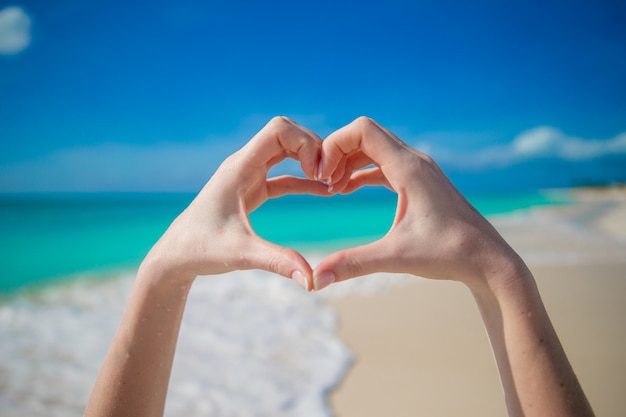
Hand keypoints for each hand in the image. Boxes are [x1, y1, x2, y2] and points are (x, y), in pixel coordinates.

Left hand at [144, 116, 327, 288]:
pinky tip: (325, 191)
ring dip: (311, 161)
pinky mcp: (253, 190)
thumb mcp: (241, 254)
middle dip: (314, 148)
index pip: (278, 130)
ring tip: (334, 181)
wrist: (176, 256)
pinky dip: (305, 180)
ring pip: (287, 151)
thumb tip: (310, 280)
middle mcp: (245, 164)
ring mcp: (249, 175)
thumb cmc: (201, 250)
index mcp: (239, 168)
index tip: (319, 173)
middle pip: (287, 134)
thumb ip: (277, 261)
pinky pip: (286, 176)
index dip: (305, 143)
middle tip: (332, 176)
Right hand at [313, 117, 525, 290]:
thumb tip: (317, 280)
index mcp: (409, 168)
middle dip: (337, 152)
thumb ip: (354, 264)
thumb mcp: (396, 257)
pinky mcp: (419, 181)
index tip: (321, 175)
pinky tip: (346, 190)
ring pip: (374, 148)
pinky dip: (361, 172)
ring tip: (331, 189)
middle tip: (321, 181)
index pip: (362, 130)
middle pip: (365, 135)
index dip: (334, 145)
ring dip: (349, 162)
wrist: (487, 259)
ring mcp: (418, 169)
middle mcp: (414, 161)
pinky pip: (383, 164)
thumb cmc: (449, 253)